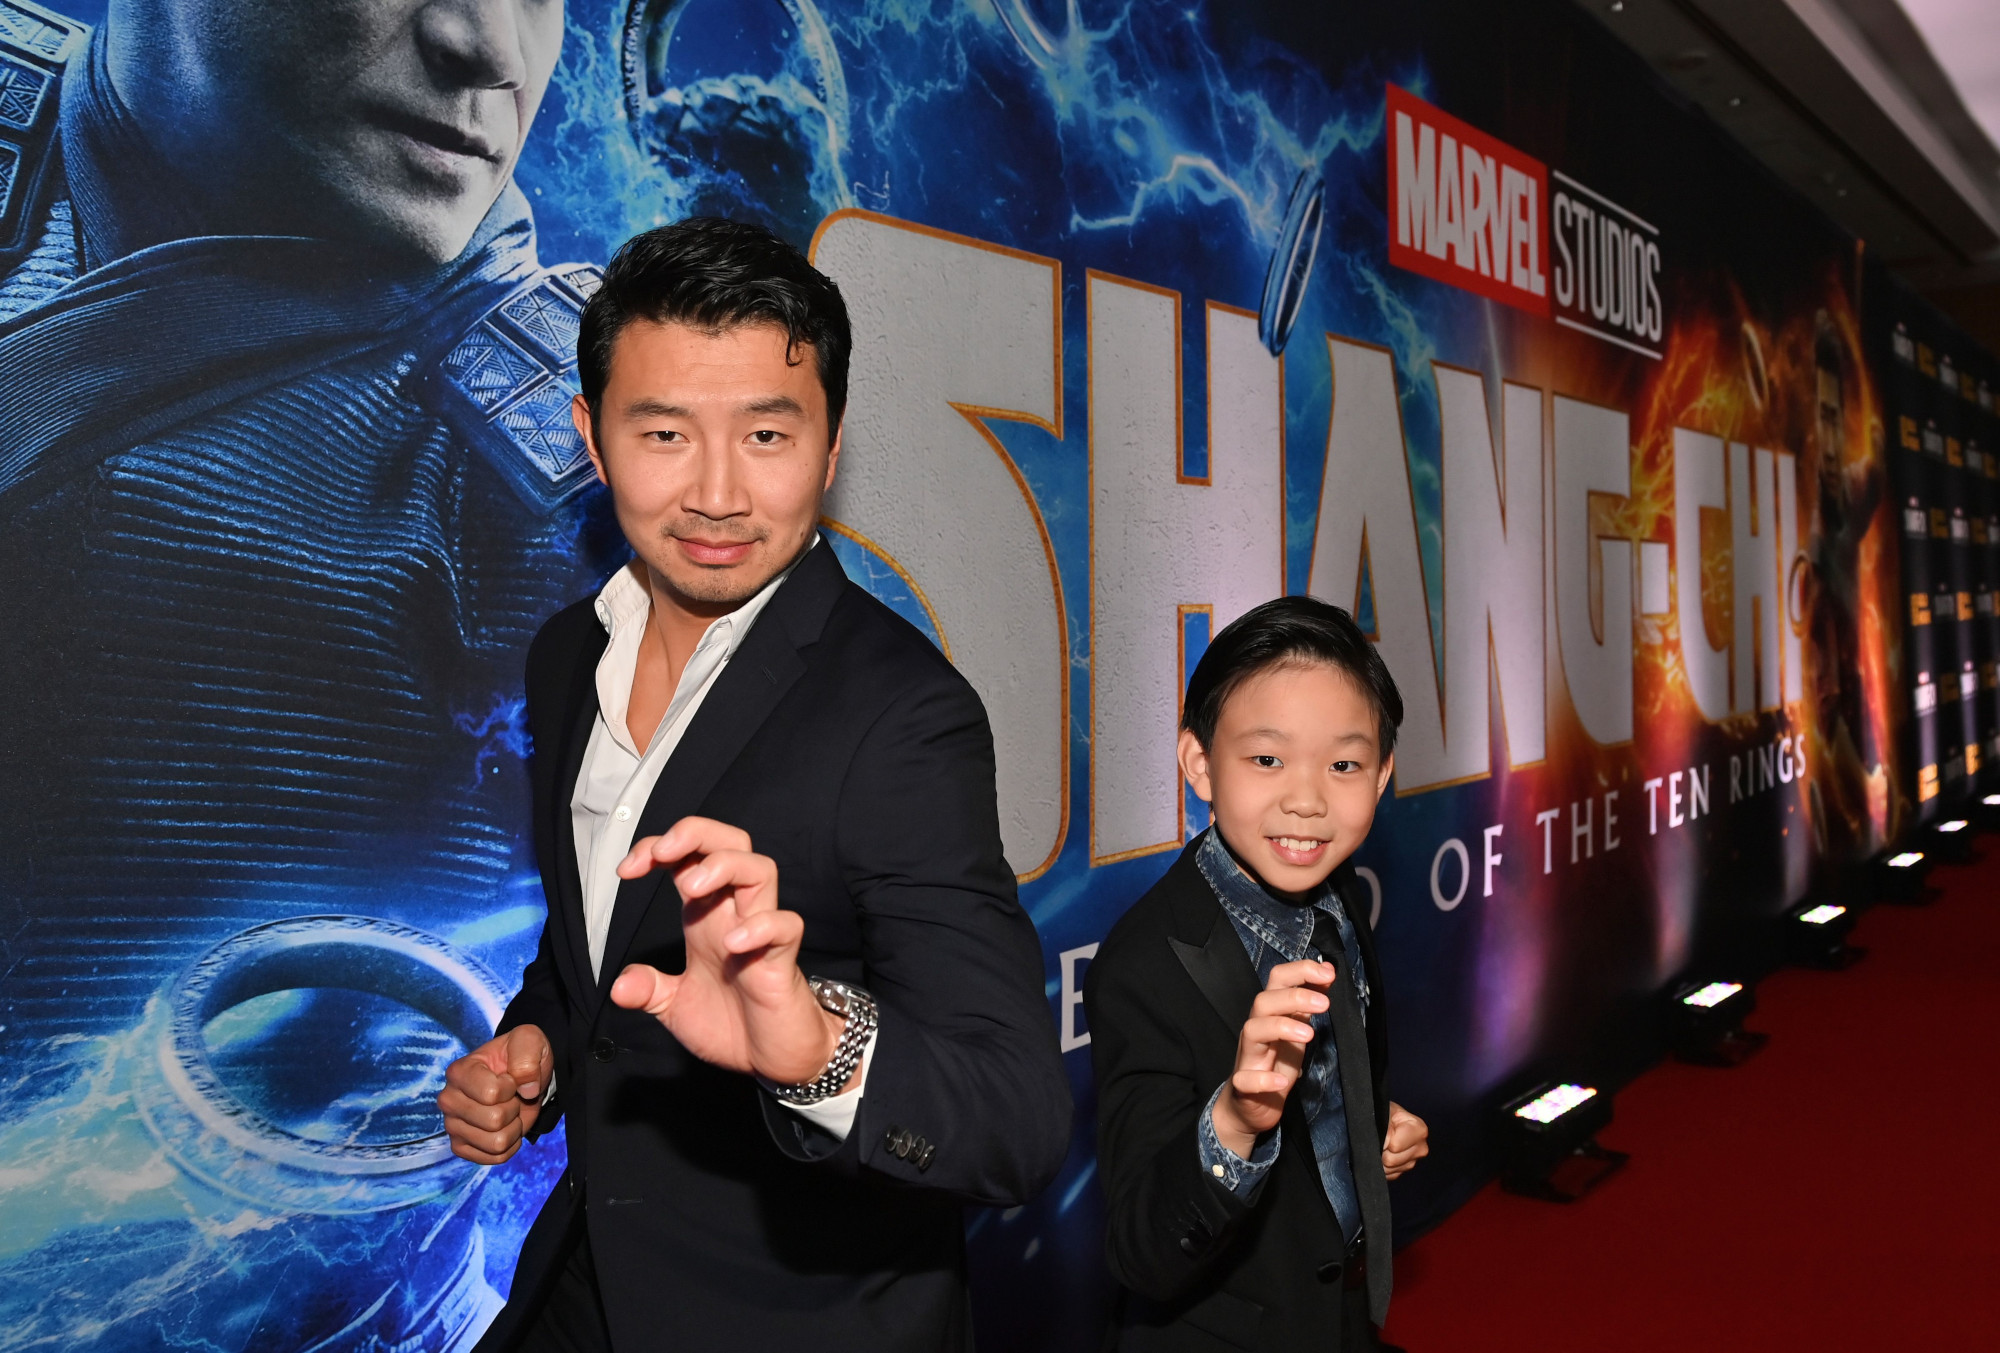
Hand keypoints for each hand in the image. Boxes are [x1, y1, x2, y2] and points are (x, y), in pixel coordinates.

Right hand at [438, 1024, 552, 1164]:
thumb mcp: (529, 1040)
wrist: (521, 1077)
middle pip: (494, 1121)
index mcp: (458, 1071)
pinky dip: (511, 1144)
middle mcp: (448, 1100)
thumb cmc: (520, 1056)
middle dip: (513, 1109)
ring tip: (508, 1111)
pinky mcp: (461, 1147)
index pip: (492, 1094)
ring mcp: (452, 1126)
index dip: (511, 1086)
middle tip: (510, 1096)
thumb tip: (526, 1089)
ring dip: (513, 1128)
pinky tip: (506, 1127)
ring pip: (496, 1142)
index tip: (509, 1078)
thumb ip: (527, 1056)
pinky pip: (496, 1157)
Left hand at [607, 816, 847, 1086]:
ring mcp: (760, 932)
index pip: (688, 857)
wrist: (773, 1060)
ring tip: (693, 888)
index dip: (657, 848)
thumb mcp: (675, 1007)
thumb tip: (619, 987)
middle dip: (696, 833)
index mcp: (706, 916)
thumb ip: (649, 990)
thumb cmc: (732, 1024)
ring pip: (760, 869)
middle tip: (664, 851)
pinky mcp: (782, 960)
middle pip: (730, 842)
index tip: (627, 870)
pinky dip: (759, 927)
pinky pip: (784, 926)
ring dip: (724, 866)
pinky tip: (732, 945)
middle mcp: (734, 913)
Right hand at [1210, 959, 1332, 1158]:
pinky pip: (1246, 1079)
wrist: (1250, 1107)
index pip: (1277, 980)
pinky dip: (1263, 1078)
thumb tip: (1328, 975)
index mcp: (1270, 1014)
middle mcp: (1256, 1030)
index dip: (1300, 971)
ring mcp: (1248, 1056)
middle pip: (1263, 1001)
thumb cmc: (1274, 1064)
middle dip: (1294, 996)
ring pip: (1253, 1030)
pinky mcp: (1244, 1086)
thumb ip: (1307, 1005)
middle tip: (1325, 1004)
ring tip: (1309, 1034)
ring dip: (1281, 1027)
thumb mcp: (1296, 1031)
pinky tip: (1283, 1080)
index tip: (1328, 972)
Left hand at [1382, 1101, 1428, 1178]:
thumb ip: (1386, 1126)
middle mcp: (1420, 1147)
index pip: (1396, 1146)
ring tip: (1381, 1145)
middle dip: (1382, 1151)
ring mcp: (1413, 1161)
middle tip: (1380, 1139)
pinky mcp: (1404, 1170)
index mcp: (1419, 1129)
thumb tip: (1386, 1143)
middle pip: (1392, 1160)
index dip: (1385, 1140)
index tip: (1382, 1130)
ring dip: (1381, 1159)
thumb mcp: (1384, 1112)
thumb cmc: (1383, 1113)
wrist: (1380, 1119)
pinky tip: (1382, 1153)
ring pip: (1390, 1169)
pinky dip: (1383, 1166)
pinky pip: (1389, 1175)